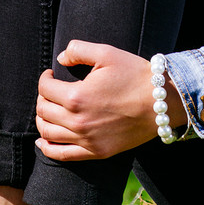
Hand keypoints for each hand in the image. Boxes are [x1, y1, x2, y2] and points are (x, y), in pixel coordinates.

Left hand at [35, 41, 182, 161]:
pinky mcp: (95, 152)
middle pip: (43, 111)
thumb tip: (60, 58)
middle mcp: (77, 121)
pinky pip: (61, 155)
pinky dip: (46, 149)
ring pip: (47, 134)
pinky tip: (42, 141)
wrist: (161, 102)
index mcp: (77, 96)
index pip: (45, 89)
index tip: (51, 74)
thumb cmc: (135, 74)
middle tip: (51, 89)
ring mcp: (86, 140)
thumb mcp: (107, 53)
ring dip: (42, 120)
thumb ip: (79, 50)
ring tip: (48, 109)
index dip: (45, 78)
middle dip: (42, 97)